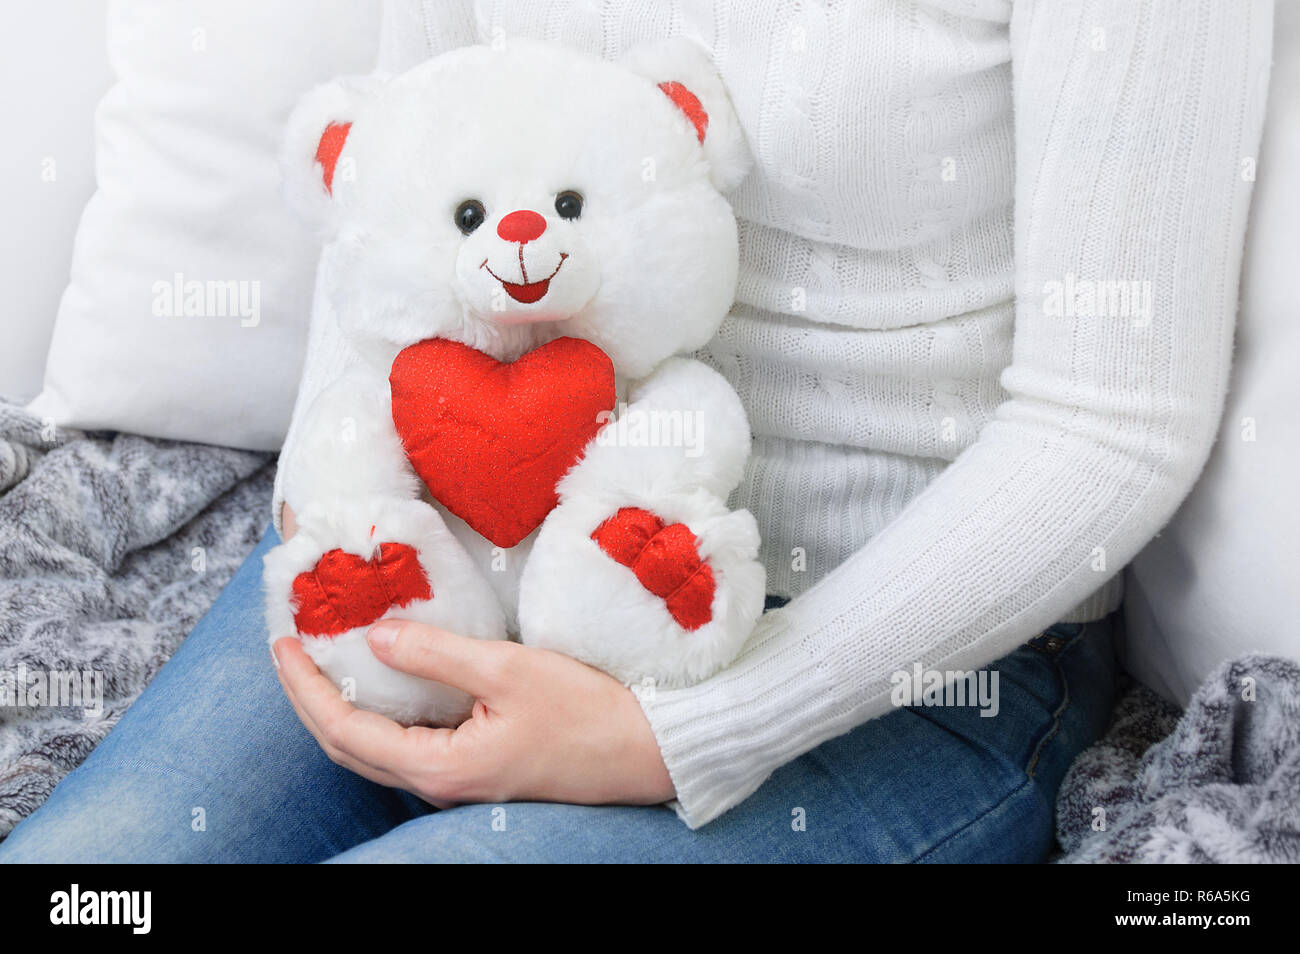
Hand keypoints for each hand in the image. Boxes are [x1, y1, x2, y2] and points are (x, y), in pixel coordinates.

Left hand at [272, 621, 676, 807]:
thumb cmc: (587, 712)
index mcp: (439, 767)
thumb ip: (438, 654)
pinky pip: (407, 745)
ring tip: (324, 662)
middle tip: (290, 651)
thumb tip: (377, 638)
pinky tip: (385, 681)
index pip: (345, 730)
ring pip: (375, 750)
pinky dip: (379, 714)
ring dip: (340, 709)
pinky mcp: (476, 768)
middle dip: (309, 701)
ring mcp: (457, 780)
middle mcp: (439, 782)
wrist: (645, 751)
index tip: (284, 643)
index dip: (306, 688)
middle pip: (348, 748)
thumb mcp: (509, 671)